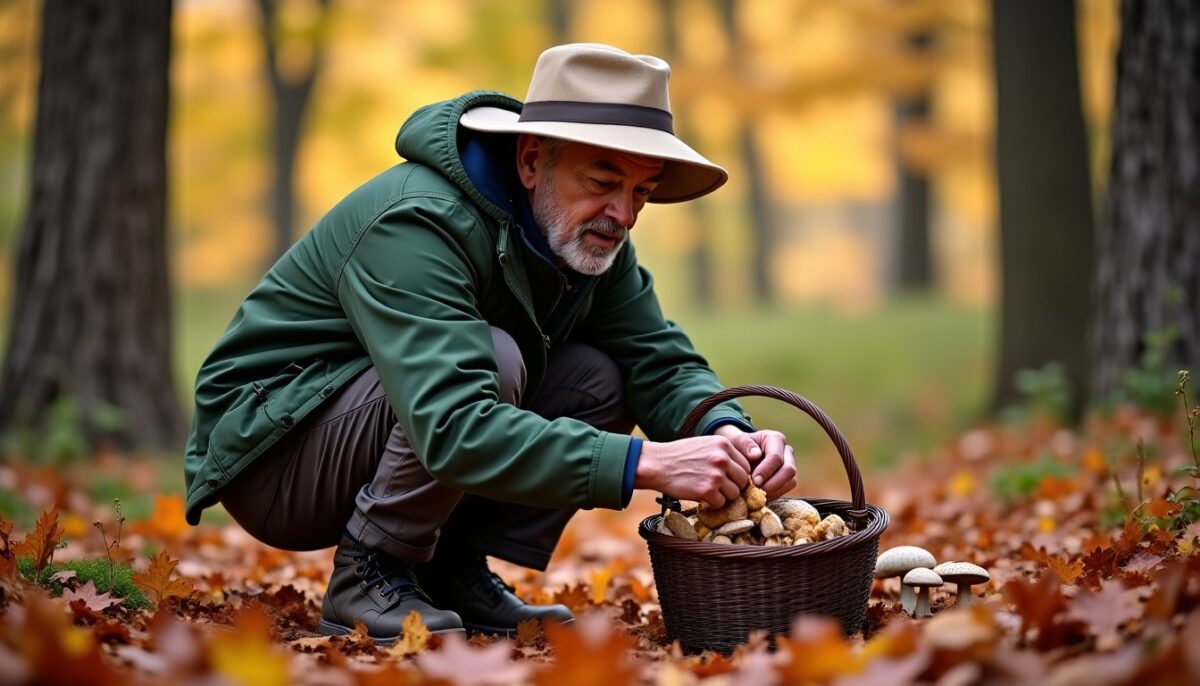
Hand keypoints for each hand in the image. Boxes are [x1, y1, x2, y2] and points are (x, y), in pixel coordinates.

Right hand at [635, 435, 750, 507]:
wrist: (657, 464)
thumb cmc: (679, 455)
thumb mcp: (705, 445)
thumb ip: (723, 454)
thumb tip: (741, 471)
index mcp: (723, 444)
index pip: (745, 465)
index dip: (737, 474)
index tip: (727, 479)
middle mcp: (722, 458)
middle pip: (742, 480)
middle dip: (732, 486)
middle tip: (718, 488)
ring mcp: (715, 475)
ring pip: (734, 494)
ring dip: (722, 496)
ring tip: (708, 491)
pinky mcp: (706, 490)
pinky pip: (720, 503)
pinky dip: (712, 503)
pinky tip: (701, 496)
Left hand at [714, 425, 796, 499]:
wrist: (740, 452)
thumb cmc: (738, 445)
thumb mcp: (737, 441)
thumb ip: (745, 444)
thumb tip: (756, 455)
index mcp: (776, 439)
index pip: (776, 457)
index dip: (766, 471)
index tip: (754, 480)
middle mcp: (786, 451)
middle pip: (789, 470)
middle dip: (773, 483)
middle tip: (757, 490)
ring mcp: (789, 464)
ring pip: (791, 481)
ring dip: (775, 490)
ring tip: (757, 493)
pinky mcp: (788, 477)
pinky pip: (786, 488)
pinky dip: (775, 494)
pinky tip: (760, 495)